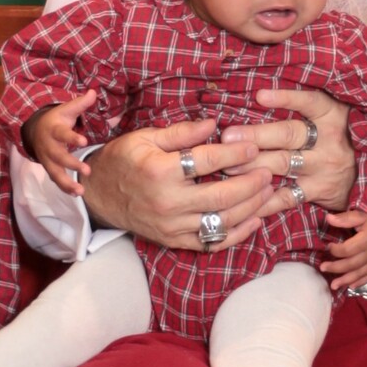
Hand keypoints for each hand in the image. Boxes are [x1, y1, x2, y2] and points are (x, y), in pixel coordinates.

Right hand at [24, 89, 99, 195]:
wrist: (34, 130)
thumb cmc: (56, 119)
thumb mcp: (66, 109)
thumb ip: (80, 103)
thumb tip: (93, 92)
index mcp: (53, 129)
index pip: (62, 133)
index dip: (72, 137)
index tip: (84, 140)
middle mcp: (48, 146)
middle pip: (58, 156)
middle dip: (71, 164)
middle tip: (87, 170)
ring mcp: (47, 159)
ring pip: (54, 172)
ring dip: (66, 183)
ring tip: (80, 191)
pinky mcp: (48, 168)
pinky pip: (55, 180)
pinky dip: (64, 188)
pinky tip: (76, 194)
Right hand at [77, 119, 292, 250]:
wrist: (98, 194)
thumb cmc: (124, 160)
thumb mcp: (146, 137)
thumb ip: (181, 132)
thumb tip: (213, 124)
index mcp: (160, 171)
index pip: (209, 161)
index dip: (236, 153)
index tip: (254, 147)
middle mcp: (168, 202)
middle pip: (222, 196)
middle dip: (251, 184)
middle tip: (269, 171)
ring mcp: (172, 226)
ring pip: (221, 222)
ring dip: (250, 207)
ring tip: (267, 192)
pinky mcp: (174, 241)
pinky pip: (212, 243)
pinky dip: (237, 234)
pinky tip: (255, 220)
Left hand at [222, 87, 357, 212]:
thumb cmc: (337, 136)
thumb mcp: (331, 115)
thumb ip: (305, 106)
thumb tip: (259, 95)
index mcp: (331, 115)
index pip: (310, 102)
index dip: (286, 99)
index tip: (260, 96)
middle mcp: (329, 141)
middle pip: (289, 135)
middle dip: (256, 135)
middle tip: (228, 137)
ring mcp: (324, 168)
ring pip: (284, 164)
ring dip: (253, 165)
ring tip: (228, 165)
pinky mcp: (318, 191)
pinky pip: (287, 196)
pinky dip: (265, 199)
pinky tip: (245, 198)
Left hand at [319, 209, 366, 293]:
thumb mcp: (362, 215)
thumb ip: (345, 218)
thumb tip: (328, 218)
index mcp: (366, 241)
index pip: (346, 250)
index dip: (335, 250)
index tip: (328, 246)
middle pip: (350, 264)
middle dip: (335, 267)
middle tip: (322, 268)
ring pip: (359, 274)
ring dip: (345, 280)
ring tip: (333, 286)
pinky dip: (360, 282)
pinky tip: (351, 286)